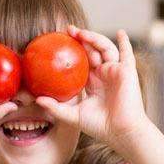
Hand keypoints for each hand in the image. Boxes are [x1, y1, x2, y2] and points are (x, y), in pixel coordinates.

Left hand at [36, 28, 150, 150]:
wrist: (121, 132)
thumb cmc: (99, 126)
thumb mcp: (73, 116)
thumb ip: (55, 108)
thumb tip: (37, 100)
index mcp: (93, 82)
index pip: (81, 62)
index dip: (71, 51)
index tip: (59, 42)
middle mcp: (104, 74)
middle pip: (92, 51)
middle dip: (81, 38)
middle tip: (67, 30)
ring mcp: (116, 71)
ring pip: (104, 48)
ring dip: (94, 38)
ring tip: (81, 33)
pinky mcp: (127, 72)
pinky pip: (127, 53)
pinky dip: (125, 42)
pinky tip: (120, 32)